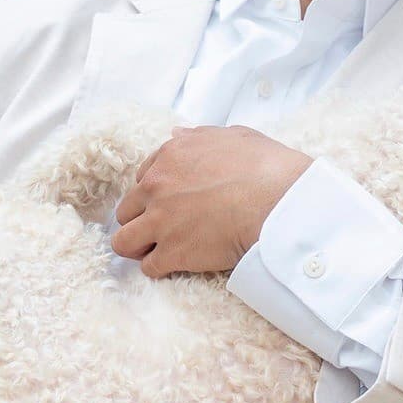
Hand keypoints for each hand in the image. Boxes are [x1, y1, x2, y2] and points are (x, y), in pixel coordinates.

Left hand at [112, 125, 311, 276]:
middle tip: (161, 229)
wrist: (278, 201)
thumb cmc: (264, 166)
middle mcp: (157, 188)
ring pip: (123, 242)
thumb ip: (199, 136)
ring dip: (138, 247)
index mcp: (170, 156)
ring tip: (156, 252)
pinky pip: (149, 267)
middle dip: (141, 220)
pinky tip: (175, 266)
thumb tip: (178, 134)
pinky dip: (159, 268)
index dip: (154, 193)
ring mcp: (161, 222)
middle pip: (126, 211)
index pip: (142, 178)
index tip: (167, 202)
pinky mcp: (172, 253)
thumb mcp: (232, 136)